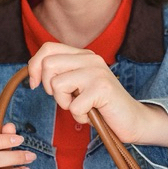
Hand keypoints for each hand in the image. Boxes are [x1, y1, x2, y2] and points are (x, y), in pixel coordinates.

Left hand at [27, 43, 167, 148]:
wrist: (133, 120)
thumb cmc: (102, 106)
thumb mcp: (78, 86)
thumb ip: (61, 75)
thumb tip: (34, 74)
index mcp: (84, 55)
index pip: (48, 48)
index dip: (34, 66)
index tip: (35, 85)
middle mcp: (91, 58)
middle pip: (48, 64)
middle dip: (50, 88)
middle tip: (66, 99)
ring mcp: (97, 72)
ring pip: (57, 85)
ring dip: (65, 104)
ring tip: (81, 107)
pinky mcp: (102, 89)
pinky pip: (73, 106)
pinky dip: (79, 117)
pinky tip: (92, 115)